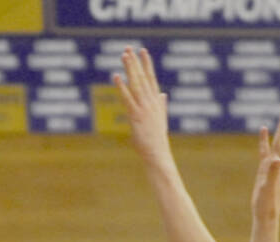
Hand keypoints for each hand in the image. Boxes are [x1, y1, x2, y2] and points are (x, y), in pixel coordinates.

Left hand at [112, 47, 170, 164]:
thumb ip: (161, 106)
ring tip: (124, 55)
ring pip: (136, 84)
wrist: (158, 155)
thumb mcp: (161, 120)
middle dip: (135, 62)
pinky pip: (128, 98)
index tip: (142, 51)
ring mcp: (144, 109)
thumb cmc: (157, 141)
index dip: (147, 64)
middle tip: (129, 48)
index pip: (151, 79)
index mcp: (156, 103)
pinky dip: (122, 86)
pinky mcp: (136, 116)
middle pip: (143, 78)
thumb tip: (163, 95)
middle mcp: (151, 103)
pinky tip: (116, 76)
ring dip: (130, 69)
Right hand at [251, 106, 279, 223]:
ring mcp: (273, 168)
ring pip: (277, 145)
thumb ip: (273, 173)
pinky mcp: (266, 172)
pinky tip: (263, 135)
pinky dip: (265, 142)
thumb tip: (278, 160)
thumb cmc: (267, 204)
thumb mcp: (268, 188)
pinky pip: (266, 152)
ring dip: (278, 132)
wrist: (266, 216)